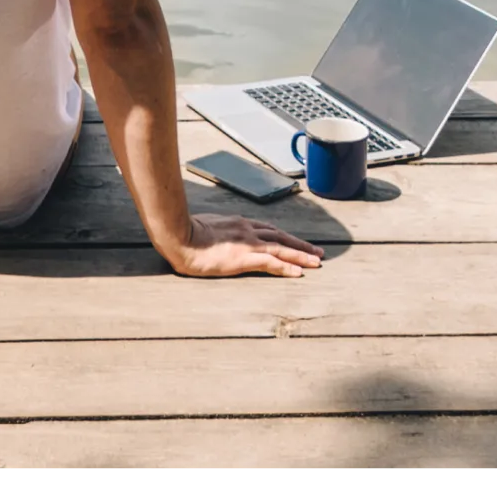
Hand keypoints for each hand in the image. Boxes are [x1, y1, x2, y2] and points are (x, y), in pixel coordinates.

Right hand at [165, 212, 322, 277]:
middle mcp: (247, 231)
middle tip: (317, 252)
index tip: (296, 242)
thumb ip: (217, 230)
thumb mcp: (206, 226)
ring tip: (316, 263)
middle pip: (280, 237)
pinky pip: (270, 263)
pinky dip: (286, 267)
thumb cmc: (185, 232)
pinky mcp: (243, 258)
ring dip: (300, 256)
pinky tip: (299, 273)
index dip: (284, 237)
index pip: (268, 229)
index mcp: (238, 224)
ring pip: (281, 249)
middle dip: (300, 245)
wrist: (179, 235)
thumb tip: (216, 235)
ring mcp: (247, 244)